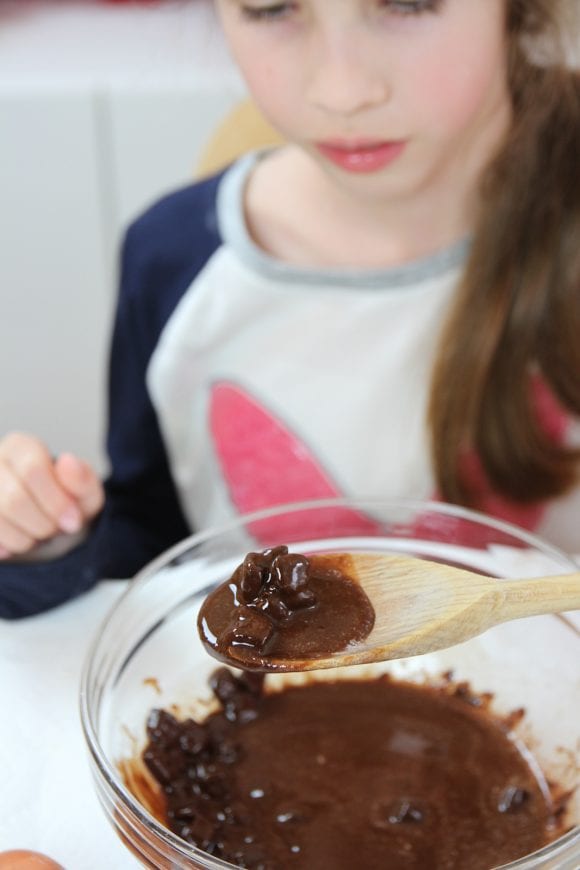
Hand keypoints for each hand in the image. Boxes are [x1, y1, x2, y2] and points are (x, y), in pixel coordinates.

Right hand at [0, 432, 103, 558]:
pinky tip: (19, 542)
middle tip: (54, 530)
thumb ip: (82, 479)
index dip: (56, 501)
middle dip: (42, 524)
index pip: (33, 469)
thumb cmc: (65, 504)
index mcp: (21, 446)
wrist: (47, 526)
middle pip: (14, 499)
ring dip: (25, 539)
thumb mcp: (85, 494)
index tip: (72, 520)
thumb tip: (68, 461)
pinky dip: (9, 547)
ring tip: (37, 536)